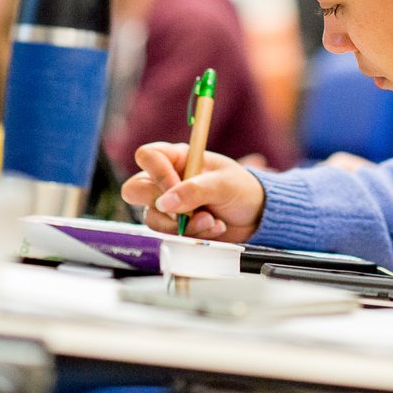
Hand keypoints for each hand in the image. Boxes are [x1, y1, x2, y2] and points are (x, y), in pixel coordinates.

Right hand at [122, 142, 265, 242]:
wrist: (256, 215)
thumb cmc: (242, 189)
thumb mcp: (224, 184)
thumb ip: (195, 190)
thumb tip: (164, 203)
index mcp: (179, 158)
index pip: (148, 156)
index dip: (156, 173)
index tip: (175, 188)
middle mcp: (168, 180)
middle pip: (135, 189)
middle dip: (160, 206)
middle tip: (187, 211)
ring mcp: (168, 205)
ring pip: (152, 217)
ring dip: (182, 225)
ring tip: (211, 221)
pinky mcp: (175, 226)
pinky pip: (168, 235)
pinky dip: (191, 235)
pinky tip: (213, 229)